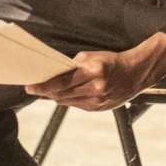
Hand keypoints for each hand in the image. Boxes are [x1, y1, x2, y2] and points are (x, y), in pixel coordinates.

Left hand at [26, 32, 165, 111]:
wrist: (136, 73)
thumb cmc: (113, 61)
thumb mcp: (93, 56)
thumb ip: (74, 65)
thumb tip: (56, 73)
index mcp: (94, 72)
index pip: (62, 81)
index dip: (43, 85)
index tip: (30, 86)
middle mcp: (96, 88)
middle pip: (62, 93)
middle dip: (46, 91)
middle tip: (33, 88)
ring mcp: (98, 101)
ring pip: (68, 101)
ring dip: (55, 96)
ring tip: (45, 91)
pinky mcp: (99, 109)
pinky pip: (77, 105)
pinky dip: (68, 99)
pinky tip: (61, 95)